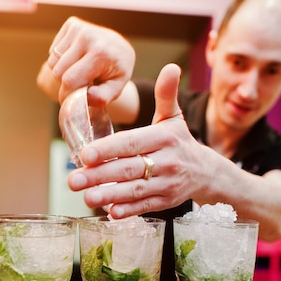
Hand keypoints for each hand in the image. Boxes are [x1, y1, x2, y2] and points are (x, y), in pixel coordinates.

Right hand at [44, 16, 135, 104]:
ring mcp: (79, 28)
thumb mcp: (116, 88)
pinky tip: (76, 58)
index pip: (70, 79)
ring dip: (62, 71)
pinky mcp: (72, 24)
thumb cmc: (116, 71)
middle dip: (65, 83)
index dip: (66, 94)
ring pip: (52, 62)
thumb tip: (86, 97)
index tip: (69, 101)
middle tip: (78, 84)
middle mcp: (88, 37)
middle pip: (58, 71)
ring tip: (78, 70)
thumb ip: (102, 98)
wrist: (120, 48)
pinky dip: (60, 59)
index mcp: (100, 54)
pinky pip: (52, 51)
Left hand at [68, 63, 209, 218]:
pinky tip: (110, 213)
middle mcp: (167, 162)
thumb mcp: (174, 117)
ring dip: (110, 195)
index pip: (132, 143)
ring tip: (87, 197)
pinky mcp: (166, 201)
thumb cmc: (180, 142)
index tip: (85, 154)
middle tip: (73, 179)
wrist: (206, 172)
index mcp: (165, 138)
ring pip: (136, 191)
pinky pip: (146, 206)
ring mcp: (167, 184)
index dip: (108, 150)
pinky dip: (128, 210)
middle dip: (100, 176)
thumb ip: (167, 95)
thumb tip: (171, 67)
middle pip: (129, 169)